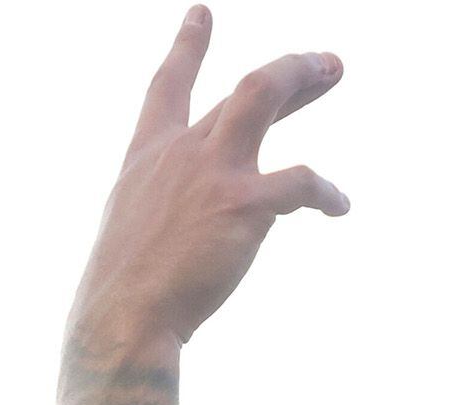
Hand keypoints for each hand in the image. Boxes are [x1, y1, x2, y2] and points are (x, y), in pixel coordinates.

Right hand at [70, 9, 348, 350]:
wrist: (123, 318)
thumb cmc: (125, 291)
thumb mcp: (133, 229)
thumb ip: (164, 205)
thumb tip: (190, 214)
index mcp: (149, 157)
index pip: (167, 88)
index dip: (188, 48)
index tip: (203, 14)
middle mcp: (181, 152)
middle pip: (240, 88)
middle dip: (286, 68)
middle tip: (324, 61)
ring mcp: (212, 172)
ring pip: (262, 96)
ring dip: (301, 78)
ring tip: (333, 69)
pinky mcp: (242, 204)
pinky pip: (300, 182)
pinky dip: (325, 193)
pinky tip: (339, 205)